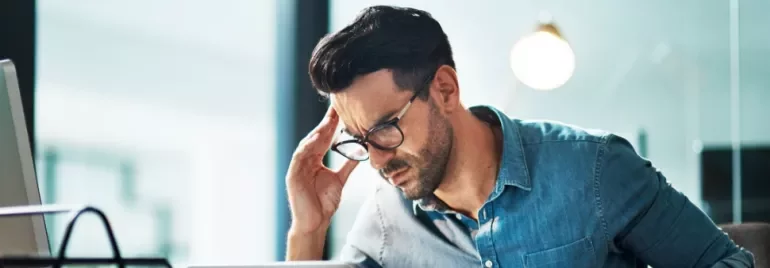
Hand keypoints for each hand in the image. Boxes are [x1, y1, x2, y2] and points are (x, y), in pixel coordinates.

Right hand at [286, 106, 358, 234]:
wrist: (315, 222)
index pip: (325, 138)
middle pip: (316, 137)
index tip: (342, 110)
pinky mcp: (292, 175)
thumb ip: (348, 165)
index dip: (333, 124)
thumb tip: (360, 153)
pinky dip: (306, 148)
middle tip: (336, 108)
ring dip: (317, 132)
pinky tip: (314, 140)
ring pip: (307, 145)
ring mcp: (298, 167)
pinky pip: (298, 158)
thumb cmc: (324, 202)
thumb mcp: (340, 179)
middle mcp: (306, 160)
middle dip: (326, 123)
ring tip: (327, 122)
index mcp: (316, 160)